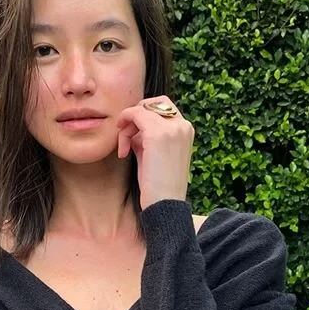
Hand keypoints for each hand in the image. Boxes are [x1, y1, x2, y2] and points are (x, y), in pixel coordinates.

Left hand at [115, 96, 193, 211]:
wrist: (165, 204)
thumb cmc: (158, 186)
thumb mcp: (155, 156)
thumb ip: (147, 138)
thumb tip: (133, 131)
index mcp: (186, 130)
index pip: (162, 107)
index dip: (143, 118)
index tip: (133, 138)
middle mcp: (183, 125)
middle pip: (151, 104)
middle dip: (135, 118)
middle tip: (125, 142)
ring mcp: (172, 128)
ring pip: (141, 109)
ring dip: (127, 126)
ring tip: (124, 150)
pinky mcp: (158, 133)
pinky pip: (134, 114)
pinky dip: (123, 126)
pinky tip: (122, 149)